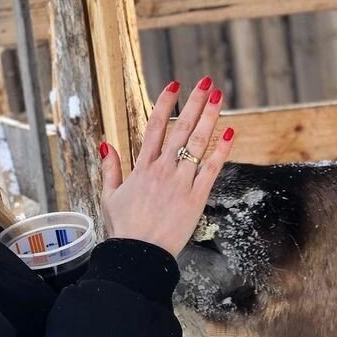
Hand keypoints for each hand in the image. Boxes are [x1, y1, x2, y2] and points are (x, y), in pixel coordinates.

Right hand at [99, 77, 235, 257]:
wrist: (139, 254)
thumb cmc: (124, 229)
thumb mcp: (109, 196)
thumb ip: (110, 169)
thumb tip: (106, 144)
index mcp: (141, 168)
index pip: (155, 127)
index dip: (165, 103)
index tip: (174, 84)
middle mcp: (162, 170)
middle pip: (181, 128)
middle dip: (195, 103)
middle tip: (206, 83)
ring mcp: (180, 182)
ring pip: (197, 143)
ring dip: (209, 118)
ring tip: (219, 97)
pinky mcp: (196, 198)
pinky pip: (211, 169)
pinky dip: (221, 149)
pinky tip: (230, 131)